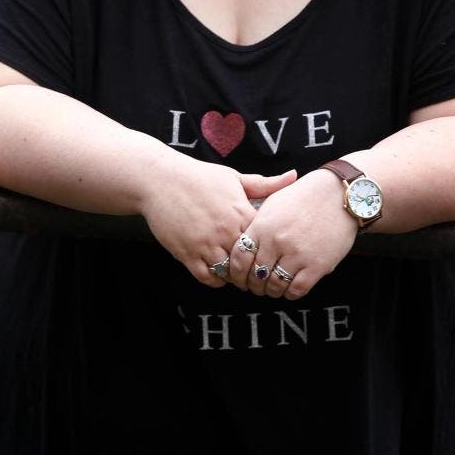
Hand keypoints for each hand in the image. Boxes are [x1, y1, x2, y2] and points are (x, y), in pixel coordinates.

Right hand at [140, 162, 296, 288]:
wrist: (160, 180)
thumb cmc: (200, 177)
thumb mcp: (234, 177)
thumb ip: (265, 184)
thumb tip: (294, 176)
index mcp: (240, 212)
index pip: (265, 242)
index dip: (269, 250)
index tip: (269, 254)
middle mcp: (225, 231)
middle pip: (250, 263)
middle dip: (255, 270)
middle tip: (257, 273)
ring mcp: (206, 244)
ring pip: (230, 274)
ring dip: (235, 276)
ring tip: (238, 274)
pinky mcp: (187, 254)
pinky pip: (207, 277)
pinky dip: (215, 279)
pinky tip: (217, 271)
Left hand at [227, 169, 356, 300]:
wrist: (337, 194)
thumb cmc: (304, 196)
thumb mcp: (273, 202)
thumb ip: (257, 225)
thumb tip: (244, 247)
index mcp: (262, 225)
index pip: (239, 258)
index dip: (236, 273)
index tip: (240, 277)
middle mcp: (277, 241)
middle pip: (255, 276)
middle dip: (253, 285)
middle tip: (255, 286)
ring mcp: (297, 254)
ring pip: (274, 286)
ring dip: (271, 291)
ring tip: (272, 288)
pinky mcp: (317, 265)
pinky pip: (297, 290)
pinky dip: (290, 293)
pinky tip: (290, 287)